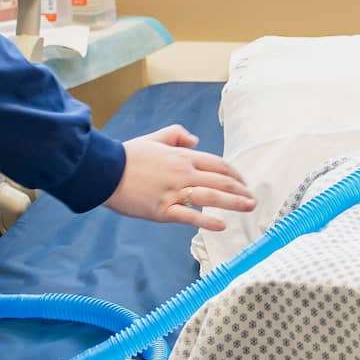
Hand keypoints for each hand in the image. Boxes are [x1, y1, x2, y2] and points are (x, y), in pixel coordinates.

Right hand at [106, 126, 255, 231]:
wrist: (105, 171)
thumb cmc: (128, 156)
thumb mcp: (154, 137)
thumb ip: (177, 135)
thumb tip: (196, 140)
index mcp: (182, 157)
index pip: (218, 164)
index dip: (234, 175)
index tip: (243, 183)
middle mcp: (183, 173)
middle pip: (220, 181)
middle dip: (240, 190)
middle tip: (253, 199)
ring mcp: (173, 192)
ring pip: (211, 197)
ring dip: (233, 203)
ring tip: (248, 208)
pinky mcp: (162, 210)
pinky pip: (189, 216)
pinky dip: (207, 221)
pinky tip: (221, 225)